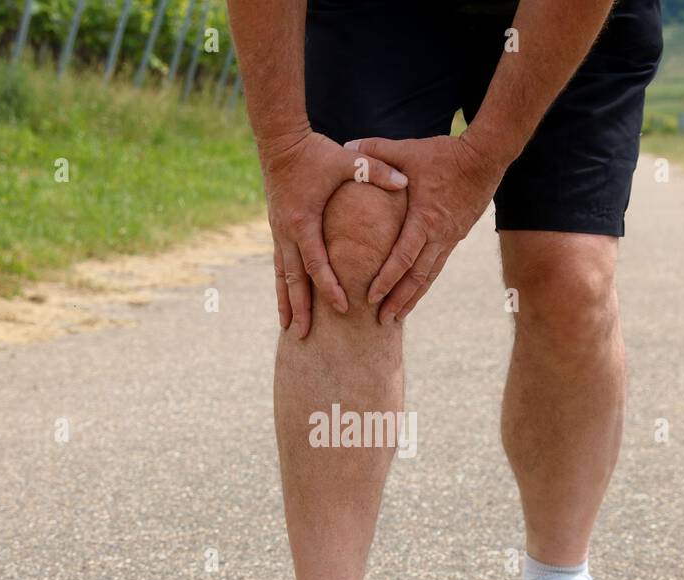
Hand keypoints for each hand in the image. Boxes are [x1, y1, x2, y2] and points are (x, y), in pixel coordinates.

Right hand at [259, 129, 408, 336]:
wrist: (280, 141)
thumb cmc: (316, 151)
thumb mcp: (348, 159)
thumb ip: (377, 171)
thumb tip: (406, 181)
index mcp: (304, 220)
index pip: (318, 262)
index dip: (330, 287)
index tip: (342, 308)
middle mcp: (287, 231)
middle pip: (294, 279)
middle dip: (299, 308)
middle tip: (302, 336)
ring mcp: (279, 232)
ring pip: (282, 276)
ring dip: (286, 303)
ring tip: (288, 329)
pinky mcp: (277, 230)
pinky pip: (280, 265)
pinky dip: (283, 286)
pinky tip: (285, 304)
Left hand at [345, 134, 503, 323]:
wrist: (486, 157)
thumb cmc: (445, 153)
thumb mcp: (408, 150)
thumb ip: (376, 150)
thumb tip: (346, 146)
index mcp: (424, 219)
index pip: (403, 257)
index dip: (387, 279)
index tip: (371, 296)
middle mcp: (438, 235)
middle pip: (417, 277)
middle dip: (398, 300)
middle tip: (381, 321)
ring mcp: (449, 238)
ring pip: (429, 277)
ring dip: (412, 299)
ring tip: (396, 317)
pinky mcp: (456, 237)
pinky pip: (438, 266)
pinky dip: (425, 284)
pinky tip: (415, 294)